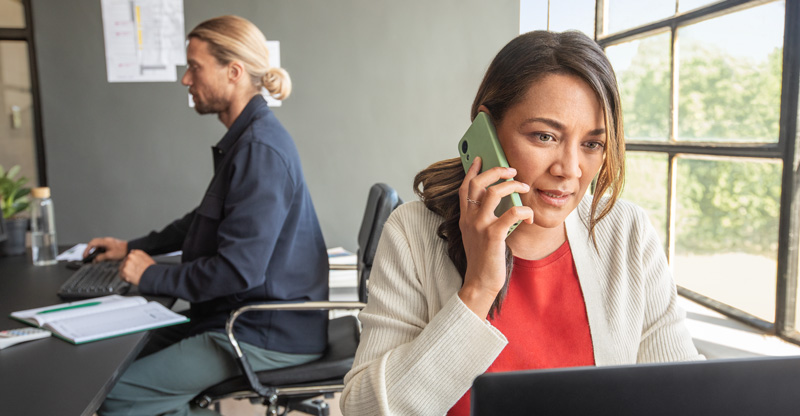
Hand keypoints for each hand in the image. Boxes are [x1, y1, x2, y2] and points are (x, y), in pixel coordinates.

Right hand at [84, 237, 127, 261]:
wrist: (130, 249)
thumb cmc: (122, 251)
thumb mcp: (110, 256)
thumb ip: (100, 258)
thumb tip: (94, 260)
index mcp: (104, 241)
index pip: (92, 243)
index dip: (87, 249)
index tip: (85, 255)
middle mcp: (106, 240)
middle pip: (94, 243)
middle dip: (89, 250)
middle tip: (87, 256)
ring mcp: (108, 242)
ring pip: (98, 246)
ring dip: (95, 251)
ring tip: (93, 258)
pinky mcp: (111, 245)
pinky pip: (102, 247)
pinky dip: (100, 251)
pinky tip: (100, 257)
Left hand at [119, 250, 154, 285]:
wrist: (153, 276)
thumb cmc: (151, 269)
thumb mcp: (147, 258)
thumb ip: (139, 255)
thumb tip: (131, 251)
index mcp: (136, 252)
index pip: (129, 257)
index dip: (131, 263)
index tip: (135, 267)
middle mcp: (130, 256)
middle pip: (124, 263)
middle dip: (128, 268)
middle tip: (134, 272)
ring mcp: (127, 263)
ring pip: (122, 269)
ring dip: (126, 273)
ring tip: (133, 276)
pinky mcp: (124, 271)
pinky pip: (121, 275)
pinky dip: (125, 278)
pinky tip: (131, 279)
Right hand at [457, 157, 532, 317]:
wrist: (479, 282)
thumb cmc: (483, 259)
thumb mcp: (477, 235)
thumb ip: (482, 218)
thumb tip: (500, 202)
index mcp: (465, 218)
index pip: (465, 187)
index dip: (472, 171)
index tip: (480, 159)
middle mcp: (470, 219)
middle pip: (478, 184)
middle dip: (496, 171)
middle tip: (511, 170)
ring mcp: (480, 226)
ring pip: (494, 193)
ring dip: (512, 185)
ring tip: (524, 187)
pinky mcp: (493, 236)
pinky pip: (511, 213)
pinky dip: (524, 210)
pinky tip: (529, 215)